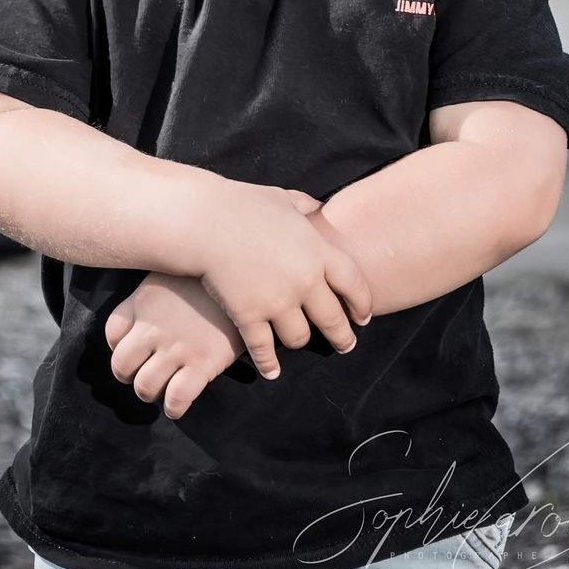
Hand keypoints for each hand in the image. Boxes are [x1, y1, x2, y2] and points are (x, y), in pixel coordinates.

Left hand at [104, 272, 243, 419]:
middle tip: (143, 373)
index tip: (133, 349)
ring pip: (144, 387)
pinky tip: (178, 404)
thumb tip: (146, 311)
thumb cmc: (208, 275)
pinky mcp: (202, 364)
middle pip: (121, 365)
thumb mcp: (171, 273)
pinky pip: (176, 399)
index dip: (118, 345)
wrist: (245, 277)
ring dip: (150, 393)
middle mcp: (154, 328)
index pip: (112, 332)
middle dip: (129, 375)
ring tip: (162, 388)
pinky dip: (174, 408)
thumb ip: (153, 293)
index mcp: (143, 302)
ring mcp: (176, 348)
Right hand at [197, 182, 373, 381]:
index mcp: (318, 251)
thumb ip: (305, 206)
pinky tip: (271, 370)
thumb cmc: (243, 204)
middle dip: (342, 337)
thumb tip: (319, 207)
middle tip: (345, 345)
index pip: (354, 285)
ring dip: (300, 340)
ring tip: (298, 341)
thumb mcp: (283, 198)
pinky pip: (264, 350)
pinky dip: (268, 363)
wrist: (205, 221)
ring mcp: (277, 302)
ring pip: (300, 338)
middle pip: (333, 320)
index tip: (363, 317)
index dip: (362, 304)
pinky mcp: (250, 317)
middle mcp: (305, 282)